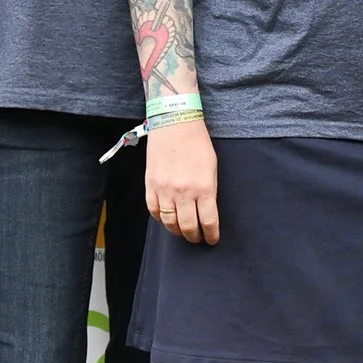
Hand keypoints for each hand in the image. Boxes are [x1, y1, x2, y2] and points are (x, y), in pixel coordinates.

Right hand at [146, 116, 221, 244]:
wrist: (174, 123)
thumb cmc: (197, 143)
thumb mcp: (211, 168)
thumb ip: (209, 191)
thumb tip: (206, 211)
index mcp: (204, 187)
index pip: (209, 221)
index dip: (211, 235)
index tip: (212, 239)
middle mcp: (184, 192)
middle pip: (188, 226)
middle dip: (194, 236)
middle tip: (197, 238)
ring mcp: (165, 189)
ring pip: (169, 222)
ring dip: (177, 230)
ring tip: (182, 231)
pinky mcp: (150, 185)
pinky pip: (154, 211)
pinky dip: (160, 219)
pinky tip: (166, 219)